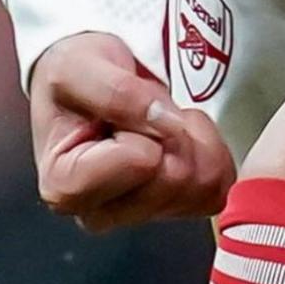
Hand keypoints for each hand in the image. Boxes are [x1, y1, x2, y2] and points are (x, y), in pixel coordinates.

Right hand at [25, 31, 233, 231]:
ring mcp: (140, 215)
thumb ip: (114, 92)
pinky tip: (182, 134)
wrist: (89, 81)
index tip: (126, 104)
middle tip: (149, 108)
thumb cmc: (74, 79)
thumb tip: (163, 121)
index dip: (145, 123)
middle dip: (174, 131)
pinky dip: (211, 152)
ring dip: (193, 139)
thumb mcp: (76, 68)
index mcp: (66, 187)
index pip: (140, 162)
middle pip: (175, 181)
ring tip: (162, 118)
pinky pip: (219, 188)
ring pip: (201, 186)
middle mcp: (100, 214)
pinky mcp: (175, 208)